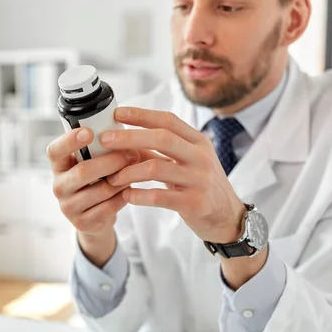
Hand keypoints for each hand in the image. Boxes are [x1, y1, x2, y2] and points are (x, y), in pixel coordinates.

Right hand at [47, 127, 139, 266]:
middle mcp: (59, 186)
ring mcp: (68, 206)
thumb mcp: (91, 162)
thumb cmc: (96, 180)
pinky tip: (129, 190)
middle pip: (83, 172)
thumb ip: (98, 148)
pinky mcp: (82, 223)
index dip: (69, 141)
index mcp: (59, 165)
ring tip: (136, 171)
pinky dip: (122, 197)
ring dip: (121, 180)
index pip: (55, 151)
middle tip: (132, 153)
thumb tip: (121, 128)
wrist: (94, 217)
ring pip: (100, 191)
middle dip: (110, 162)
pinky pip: (108, 208)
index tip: (88, 132)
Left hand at [100, 107, 245, 243]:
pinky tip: (126, 196)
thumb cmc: (199, 186)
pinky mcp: (195, 203)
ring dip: (129, 172)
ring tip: (112, 178)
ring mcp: (199, 179)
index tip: (117, 113)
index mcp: (198, 141)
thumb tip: (123, 139)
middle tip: (104, 140)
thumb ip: (158, 152)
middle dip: (129, 137)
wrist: (227, 217)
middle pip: (161, 138)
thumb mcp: (184, 163)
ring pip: (157, 168)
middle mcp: (201, 157)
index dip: (141, 115)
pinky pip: (160, 196)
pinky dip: (139, 195)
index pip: (167, 120)